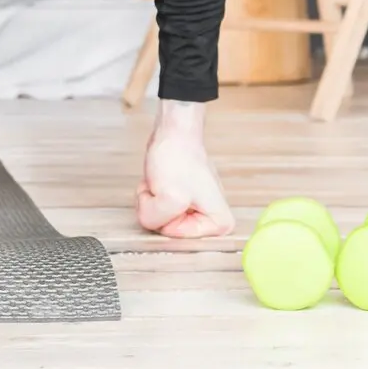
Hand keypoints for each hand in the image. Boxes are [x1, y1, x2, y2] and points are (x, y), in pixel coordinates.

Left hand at [135, 101, 234, 238]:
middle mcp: (211, 220)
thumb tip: (148, 221)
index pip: (176, 235)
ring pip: (157, 218)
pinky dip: (149, 194)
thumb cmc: (177, 159)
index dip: (165, 214)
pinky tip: (157, 180)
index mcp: (219, 224)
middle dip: (156, 206)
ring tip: (161, 181)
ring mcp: (193, 209)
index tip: (173, 192)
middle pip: (166, 228)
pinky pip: (154, 207)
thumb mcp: (168, 198)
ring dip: (150, 199)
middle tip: (164, 186)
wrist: (173, 133)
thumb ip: (155, 220)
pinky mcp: (179, 200)